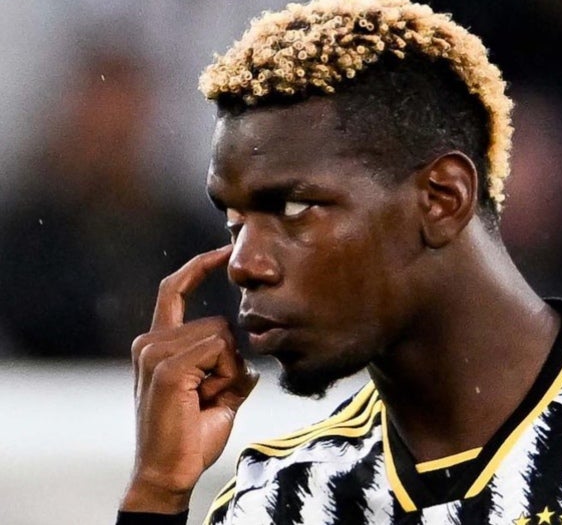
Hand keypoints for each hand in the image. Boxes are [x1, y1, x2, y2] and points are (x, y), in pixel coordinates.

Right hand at [120, 245, 257, 513]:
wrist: (169, 472)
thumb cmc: (192, 436)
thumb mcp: (218, 394)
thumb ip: (230, 368)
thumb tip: (252, 360)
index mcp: (157, 344)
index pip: (175, 291)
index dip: (199, 267)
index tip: (223, 248)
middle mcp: (149, 342)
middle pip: (218, 324)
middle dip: (231, 361)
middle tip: (212, 397)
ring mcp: (154, 353)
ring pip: (222, 336)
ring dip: (228, 372)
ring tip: (205, 401)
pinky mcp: (167, 366)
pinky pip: (219, 351)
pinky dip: (225, 377)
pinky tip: (205, 400)